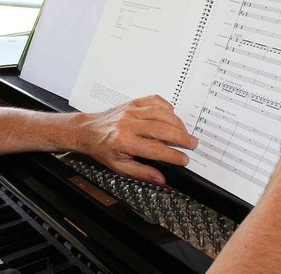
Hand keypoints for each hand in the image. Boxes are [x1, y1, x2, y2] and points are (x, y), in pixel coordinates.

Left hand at [74, 95, 196, 184]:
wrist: (88, 130)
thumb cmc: (102, 149)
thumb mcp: (119, 167)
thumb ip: (142, 173)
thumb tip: (162, 179)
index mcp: (124, 141)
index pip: (155, 149)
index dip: (173, 155)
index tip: (184, 160)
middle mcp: (129, 124)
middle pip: (162, 129)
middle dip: (181, 137)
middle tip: (192, 144)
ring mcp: (131, 111)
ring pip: (161, 113)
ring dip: (177, 122)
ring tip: (185, 132)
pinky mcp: (133, 103)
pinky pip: (154, 100)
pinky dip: (167, 107)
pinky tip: (172, 116)